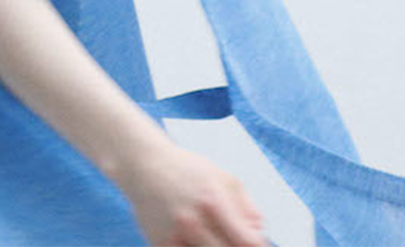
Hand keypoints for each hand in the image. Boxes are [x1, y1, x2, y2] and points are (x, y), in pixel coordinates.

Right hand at [109, 142, 269, 245]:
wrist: (143, 166)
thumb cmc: (187, 169)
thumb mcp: (224, 178)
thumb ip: (249, 208)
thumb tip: (261, 236)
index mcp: (213, 202)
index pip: (248, 242)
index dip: (257, 246)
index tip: (255, 243)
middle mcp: (192, 222)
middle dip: (236, 247)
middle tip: (233, 238)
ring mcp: (174, 236)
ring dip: (215, 247)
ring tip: (214, 236)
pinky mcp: (160, 244)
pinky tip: (197, 239)